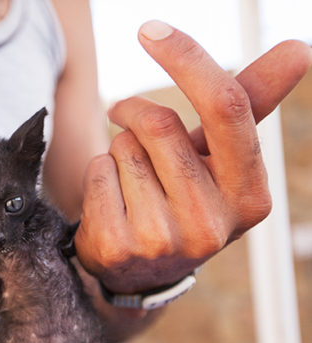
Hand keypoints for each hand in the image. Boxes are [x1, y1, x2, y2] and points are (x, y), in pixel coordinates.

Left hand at [75, 21, 311, 294]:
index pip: (227, 109)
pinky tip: (111, 201)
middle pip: (160, 126)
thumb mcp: (219, 158)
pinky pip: (96, 174)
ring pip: (123, 149)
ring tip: (129, 180)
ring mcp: (165, 241)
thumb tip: (300, 47)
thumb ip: (248, 105)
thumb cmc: (184, 197)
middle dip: (134, 112)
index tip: (150, 30)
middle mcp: (213, 223)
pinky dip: (97, 174)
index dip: (188, 60)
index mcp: (250, 195)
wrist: (141, 267)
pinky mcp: (119, 248)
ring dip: (117, 150)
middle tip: (125, 117)